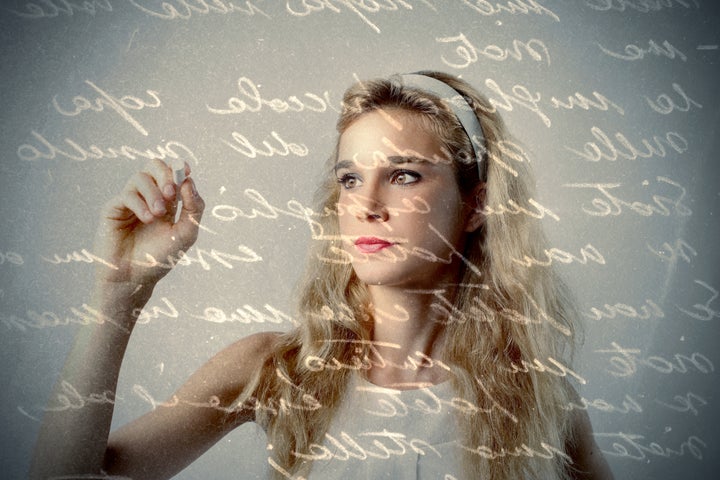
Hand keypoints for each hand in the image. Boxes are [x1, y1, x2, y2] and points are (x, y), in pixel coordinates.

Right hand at [94, 159, 204, 289]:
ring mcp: (130, 201)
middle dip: (165, 174)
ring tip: (158, 214)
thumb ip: (194, 208)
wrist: (134, 278)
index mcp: (168, 202)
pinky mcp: (113, 208)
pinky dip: (140, 203)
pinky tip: (147, 219)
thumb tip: (189, 182)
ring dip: (153, 193)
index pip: (172, 173)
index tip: (187, 170)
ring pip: (140, 177)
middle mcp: (148, 198)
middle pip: (154, 166)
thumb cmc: (160, 258)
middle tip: (171, 193)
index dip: (179, 167)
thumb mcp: (187, 233)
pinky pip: (127, 194)